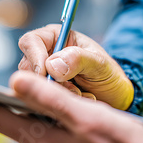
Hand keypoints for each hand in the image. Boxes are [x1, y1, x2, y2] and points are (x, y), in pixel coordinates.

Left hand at [0, 71, 142, 142]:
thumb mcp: (85, 116)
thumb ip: (48, 98)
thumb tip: (15, 83)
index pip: (2, 121)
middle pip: (21, 130)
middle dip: (14, 110)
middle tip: (11, 93)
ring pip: (40, 141)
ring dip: (39, 123)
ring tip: (48, 107)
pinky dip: (54, 137)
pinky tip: (70, 131)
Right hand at [18, 24, 133, 109]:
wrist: (114, 97)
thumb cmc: (107, 73)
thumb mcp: (99, 63)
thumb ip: (77, 59)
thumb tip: (51, 65)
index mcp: (55, 38)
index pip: (31, 41)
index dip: (34, 56)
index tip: (44, 73)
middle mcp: (44, 56)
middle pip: (27, 67)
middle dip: (49, 82)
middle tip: (73, 89)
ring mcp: (43, 77)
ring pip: (34, 87)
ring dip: (57, 94)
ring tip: (81, 95)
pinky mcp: (45, 96)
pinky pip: (40, 102)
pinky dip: (58, 105)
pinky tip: (77, 102)